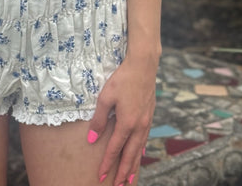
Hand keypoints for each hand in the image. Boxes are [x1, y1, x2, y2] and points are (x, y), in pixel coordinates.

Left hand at [87, 56, 156, 184]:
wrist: (143, 66)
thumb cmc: (122, 79)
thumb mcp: (106, 97)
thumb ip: (99, 119)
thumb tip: (92, 139)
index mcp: (127, 123)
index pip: (115, 149)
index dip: (107, 163)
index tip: (100, 176)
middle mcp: (139, 126)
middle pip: (130, 155)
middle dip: (124, 173)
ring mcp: (146, 122)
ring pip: (139, 150)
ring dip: (134, 166)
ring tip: (130, 180)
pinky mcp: (149, 116)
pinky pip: (144, 139)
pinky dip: (141, 151)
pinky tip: (140, 155)